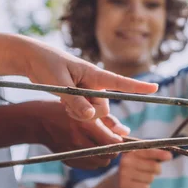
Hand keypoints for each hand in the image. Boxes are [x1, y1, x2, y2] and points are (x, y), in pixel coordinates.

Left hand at [23, 42, 156, 120]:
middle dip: (89, 113)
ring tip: (63, 104)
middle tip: (67, 105)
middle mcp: (95, 83)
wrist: (33, 59)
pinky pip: (90, 113)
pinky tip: (106, 127)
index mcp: (94, 74)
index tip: (155, 88)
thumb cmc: (46, 65)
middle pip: (103, 107)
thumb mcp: (58, 83)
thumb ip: (75, 100)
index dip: (137, 86)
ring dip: (81, 114)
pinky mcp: (81, 97)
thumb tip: (93, 115)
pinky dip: (92, 119)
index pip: (119, 81)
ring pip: (94, 112)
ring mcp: (88, 91)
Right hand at [33, 101, 130, 168]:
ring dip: (105, 156)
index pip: (113, 143)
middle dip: (114, 150)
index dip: (120, 142)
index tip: (119, 138)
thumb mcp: (87, 110)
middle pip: (109, 155)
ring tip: (101, 145)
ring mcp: (73, 152)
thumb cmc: (66, 110)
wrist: (38, 121)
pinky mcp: (68, 161)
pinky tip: (90, 149)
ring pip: (101, 163)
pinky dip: (94, 160)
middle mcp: (79, 141)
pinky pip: (90, 166)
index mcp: (85, 125)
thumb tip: (127, 132)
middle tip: (112, 143)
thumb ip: (109, 121)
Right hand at [116, 149, 172, 187]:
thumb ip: (154, 157)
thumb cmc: (135, 171)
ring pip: (150, 178)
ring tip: (139, 179)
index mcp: (130, 152)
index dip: (160, 154)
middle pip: (153, 166)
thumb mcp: (142, 161)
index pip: (148, 151)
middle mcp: (126, 161)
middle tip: (151, 172)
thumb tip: (169, 155)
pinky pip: (146, 187)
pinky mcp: (124, 186)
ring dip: (149, 180)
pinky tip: (137, 186)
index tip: (169, 156)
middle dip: (157, 170)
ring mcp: (124, 173)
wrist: (117, 186)